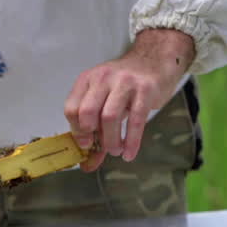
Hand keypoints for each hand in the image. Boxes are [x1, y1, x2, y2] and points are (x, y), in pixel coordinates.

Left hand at [64, 28, 194, 171]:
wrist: (155, 61)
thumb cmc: (125, 85)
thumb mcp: (106, 100)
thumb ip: (96, 131)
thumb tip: (87, 165)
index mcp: (87, 80)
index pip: (71, 107)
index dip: (76, 129)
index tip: (85, 143)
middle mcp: (103, 78)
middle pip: (88, 111)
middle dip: (90, 134)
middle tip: (99, 147)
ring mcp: (125, 82)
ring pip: (110, 116)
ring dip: (111, 140)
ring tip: (115, 150)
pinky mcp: (145, 89)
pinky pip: (136, 120)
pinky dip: (131, 141)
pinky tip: (129, 153)